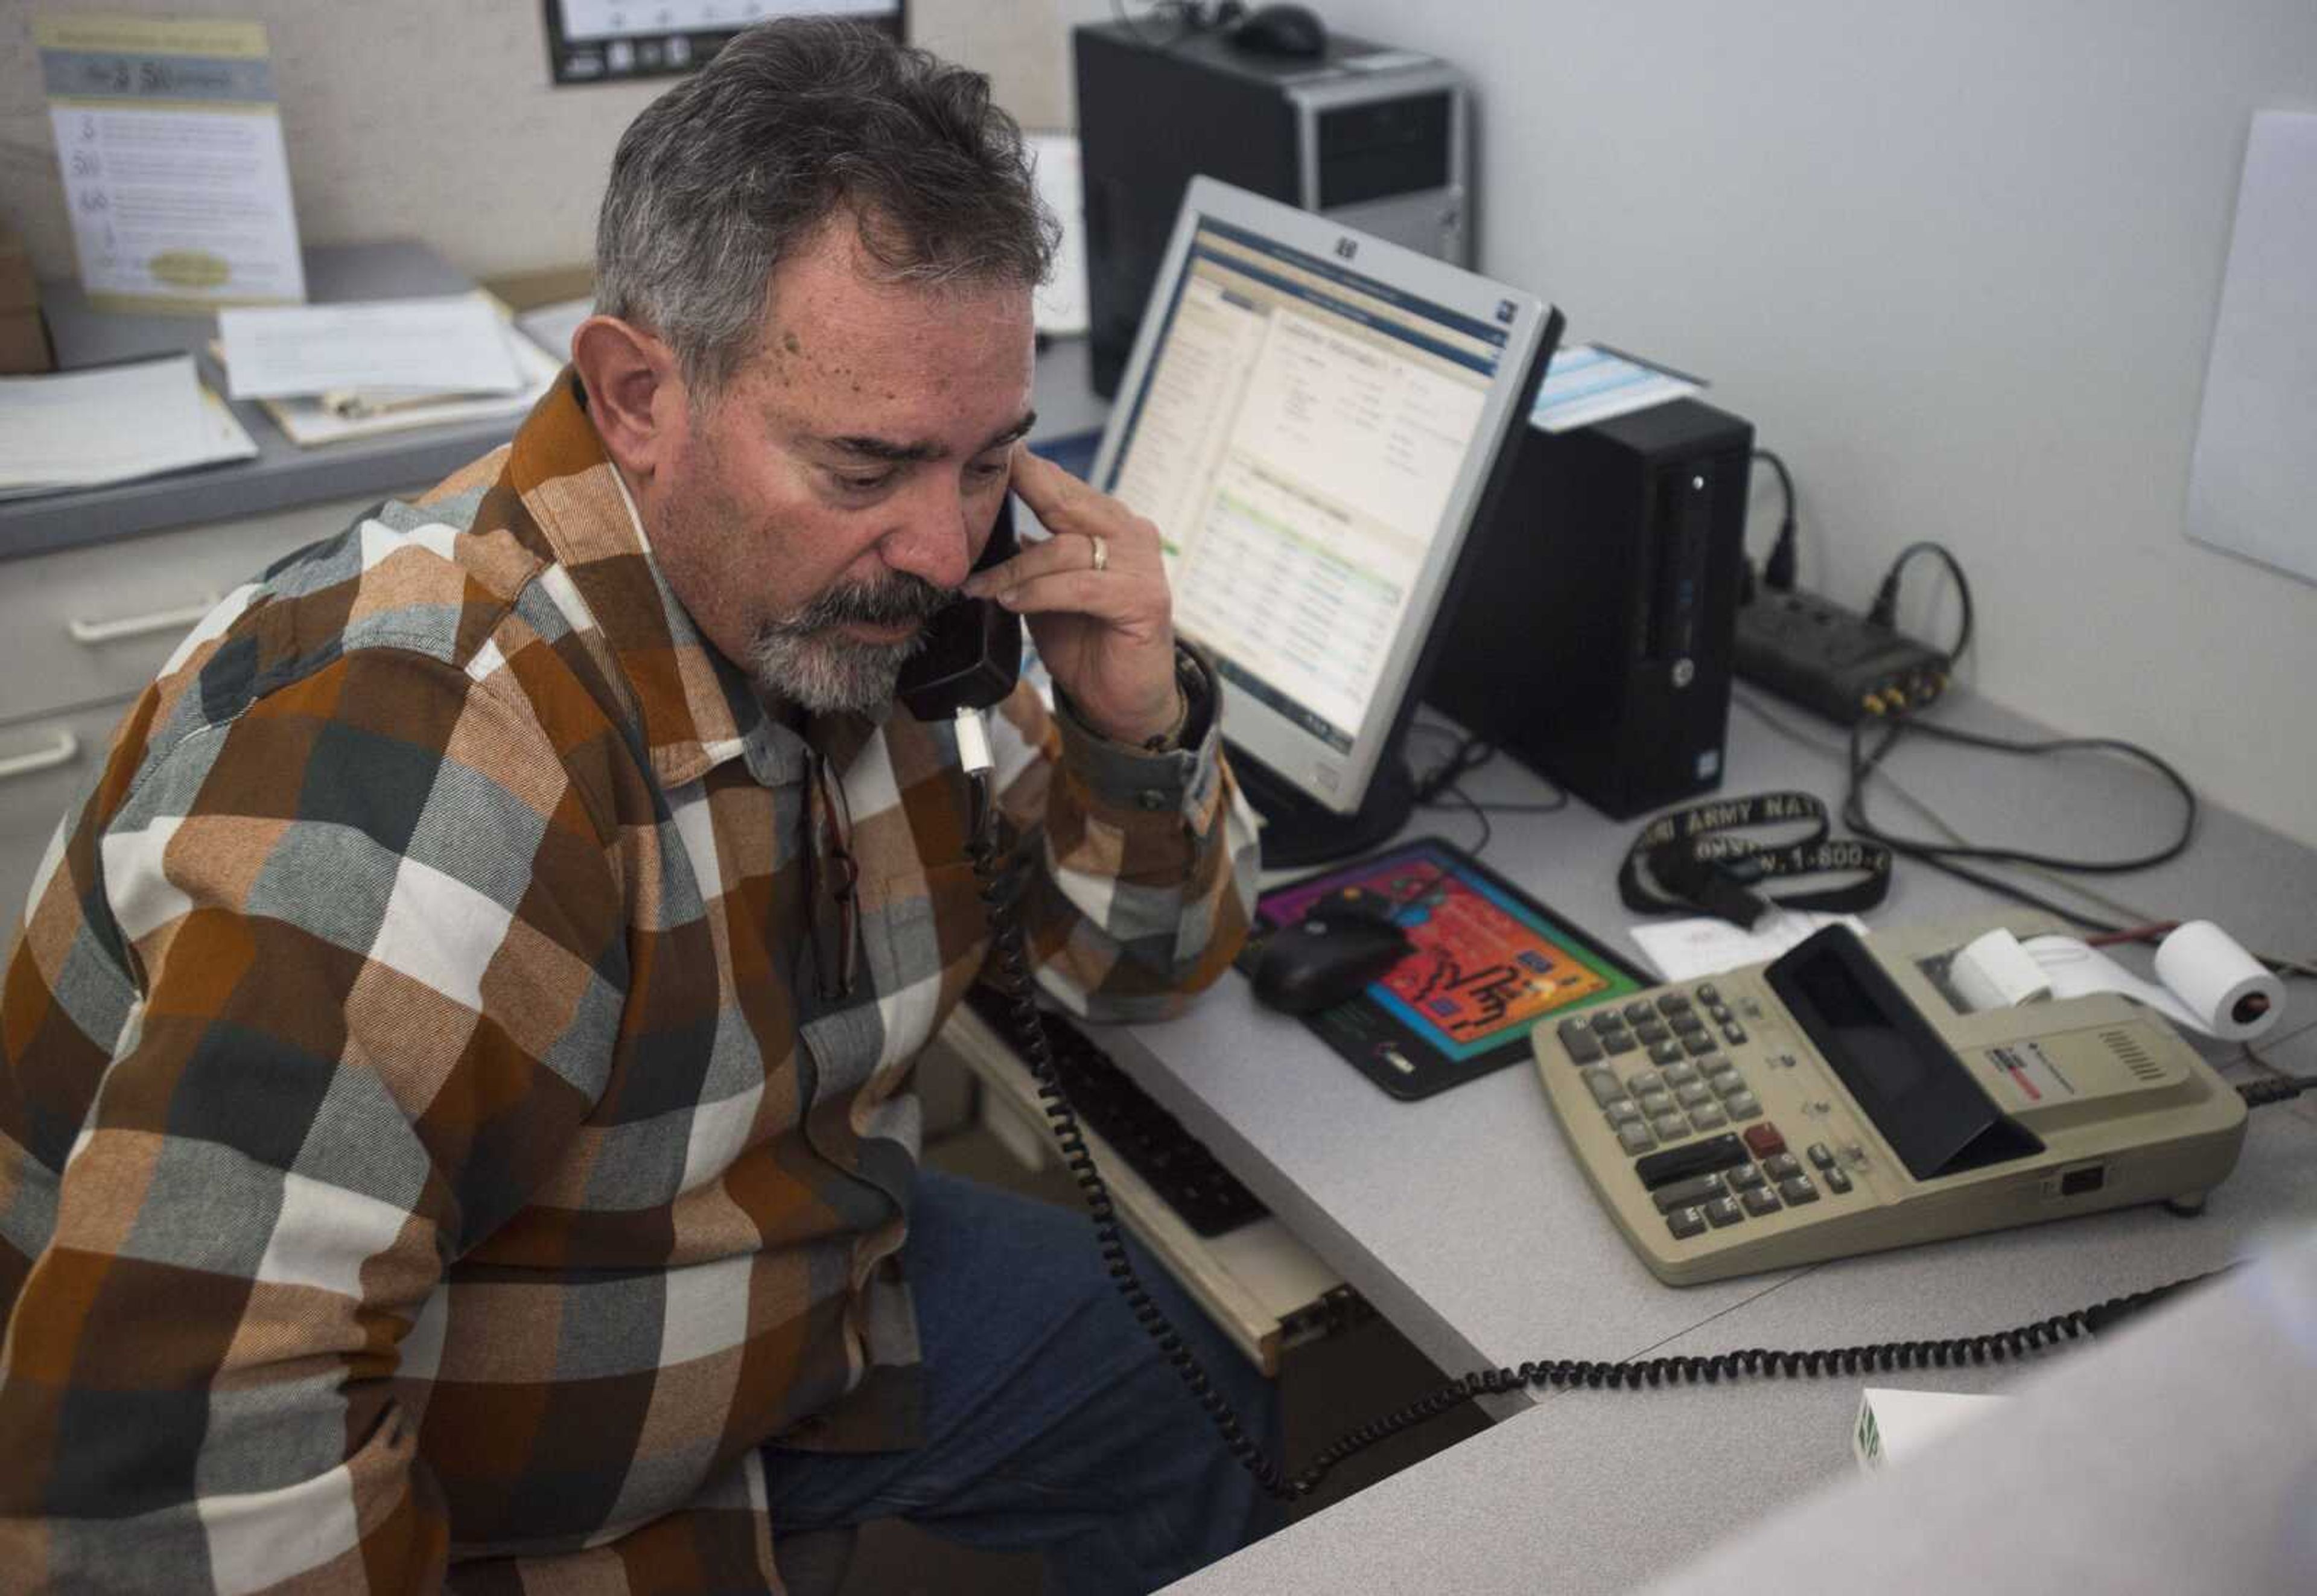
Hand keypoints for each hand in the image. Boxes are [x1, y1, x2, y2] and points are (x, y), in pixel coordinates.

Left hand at [962, 446, 1180, 744]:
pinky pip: (1080, 586)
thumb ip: (1029, 555)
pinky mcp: (1144, 601)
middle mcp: (1131, 535)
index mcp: (1110, 524)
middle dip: (1019, 491)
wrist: (1123, 701)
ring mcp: (1142, 566)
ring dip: (1014, 568)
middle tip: (973, 490)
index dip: (1024, 469)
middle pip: (1066, 501)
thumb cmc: (1086, 642)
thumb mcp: (1048, 590)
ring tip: (980, 586)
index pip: (1063, 486)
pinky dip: (1040, 592)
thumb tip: (983, 523)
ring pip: (1066, 548)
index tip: (984, 456)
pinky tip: (1012, 600)